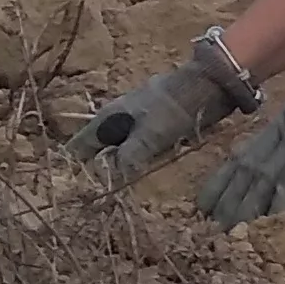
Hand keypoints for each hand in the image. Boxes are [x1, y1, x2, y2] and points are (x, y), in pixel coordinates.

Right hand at [71, 30, 258, 187]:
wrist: (210, 83)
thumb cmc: (176, 107)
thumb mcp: (150, 136)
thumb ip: (126, 158)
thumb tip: (105, 182)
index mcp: (108, 118)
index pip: (78, 147)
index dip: (74, 169)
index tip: (75, 192)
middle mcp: (117, 119)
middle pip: (97, 150)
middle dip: (97, 172)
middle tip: (98, 199)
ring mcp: (136, 122)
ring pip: (118, 150)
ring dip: (119, 169)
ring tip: (117, 194)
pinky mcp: (154, 126)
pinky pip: (138, 149)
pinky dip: (137, 162)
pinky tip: (142, 176)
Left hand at [200, 8, 284, 225]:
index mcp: (283, 121)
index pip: (244, 154)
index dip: (223, 179)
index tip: (205, 203)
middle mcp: (283, 129)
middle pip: (247, 168)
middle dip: (226, 198)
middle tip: (205, 225)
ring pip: (263, 176)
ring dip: (245, 206)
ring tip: (228, 231)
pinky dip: (280, 202)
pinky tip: (269, 222)